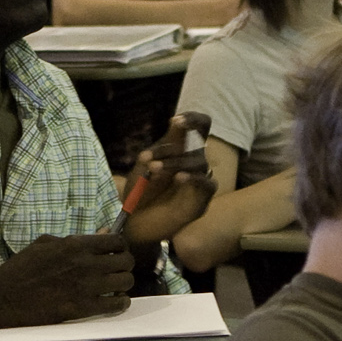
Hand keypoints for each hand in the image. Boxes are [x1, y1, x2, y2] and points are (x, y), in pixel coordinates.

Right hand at [0, 233, 135, 326]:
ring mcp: (86, 287)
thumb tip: (102, 233)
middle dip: (124, 265)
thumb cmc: (20, 270)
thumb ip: (74, 239)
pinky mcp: (82, 308)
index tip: (117, 252)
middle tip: (117, 271)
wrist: (3, 299)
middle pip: (125, 261)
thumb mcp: (44, 244)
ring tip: (116, 288)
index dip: (120, 246)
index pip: (116, 241)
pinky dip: (120, 304)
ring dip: (124, 285)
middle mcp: (85, 264)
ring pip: (126, 282)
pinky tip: (114, 303)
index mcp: (74, 245)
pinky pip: (116, 305)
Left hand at [121, 113, 215, 244]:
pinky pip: (208, 183)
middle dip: (170, 150)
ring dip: (175, 163)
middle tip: (147, 161)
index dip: (194, 119)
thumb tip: (175, 121)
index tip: (175, 121)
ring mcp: (199, 180)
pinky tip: (178, 179)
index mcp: (182, 148)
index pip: (201, 125)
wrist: (133, 222)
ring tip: (153, 170)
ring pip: (199, 162)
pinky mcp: (202, 199)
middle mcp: (193, 162)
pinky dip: (194, 178)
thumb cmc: (139, 190)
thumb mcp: (144, 165)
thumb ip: (162, 144)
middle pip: (197, 144)